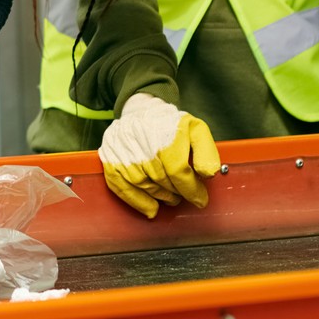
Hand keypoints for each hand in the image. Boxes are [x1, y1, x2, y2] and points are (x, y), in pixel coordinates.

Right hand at [97, 94, 221, 218]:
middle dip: (176, 193)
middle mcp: (140, 141)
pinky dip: (136, 201)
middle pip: (162, 181)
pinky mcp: (110, 158)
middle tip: (183, 195)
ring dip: (160, 198)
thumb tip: (208, 174)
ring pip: (144, 186)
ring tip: (170, 197)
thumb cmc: (170, 124)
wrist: (140, 110)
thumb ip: (207, 152)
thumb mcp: (196, 130)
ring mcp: (122, 150)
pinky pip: (121, 187)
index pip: (178, 171)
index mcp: (164, 133)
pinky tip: (150, 207)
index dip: (191, 190)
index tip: (200, 199)